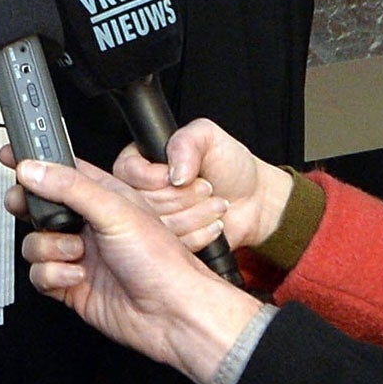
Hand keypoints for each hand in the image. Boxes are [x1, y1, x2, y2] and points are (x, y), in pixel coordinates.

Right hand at [10, 158, 264, 383]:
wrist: (171, 313)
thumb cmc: (163, 261)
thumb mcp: (116, 210)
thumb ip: (70, 187)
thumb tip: (33, 169)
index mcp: (103, 197)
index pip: (60, 171)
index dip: (34, 162)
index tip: (9, 155)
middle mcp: (88, 224)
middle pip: (38, 208)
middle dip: (28, 209)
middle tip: (26, 208)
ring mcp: (78, 255)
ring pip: (34, 243)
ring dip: (49, 248)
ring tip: (76, 252)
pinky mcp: (71, 285)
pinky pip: (40, 275)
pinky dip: (53, 275)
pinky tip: (76, 276)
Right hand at [112, 120, 294, 253]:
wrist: (255, 198)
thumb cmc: (230, 164)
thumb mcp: (209, 137)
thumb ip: (186, 143)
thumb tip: (174, 173)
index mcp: (144, 160)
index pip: (127, 172)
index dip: (155, 179)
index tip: (183, 177)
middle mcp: (143, 191)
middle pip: (143, 202)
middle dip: (183, 197)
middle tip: (206, 187)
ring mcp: (155, 220)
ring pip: (159, 226)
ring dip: (195, 214)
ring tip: (214, 203)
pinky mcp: (171, 244)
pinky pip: (174, 245)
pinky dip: (200, 234)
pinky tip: (213, 223)